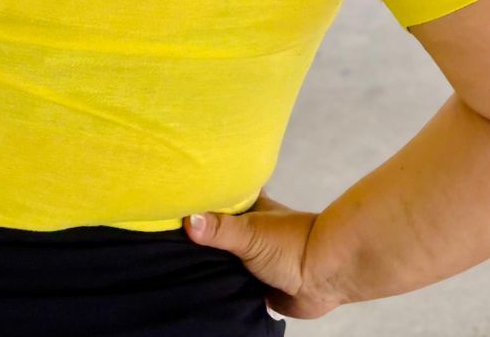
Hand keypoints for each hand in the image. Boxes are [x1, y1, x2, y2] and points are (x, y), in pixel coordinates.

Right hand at [185, 194, 345, 318]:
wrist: (322, 278)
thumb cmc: (292, 243)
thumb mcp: (251, 232)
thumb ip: (220, 229)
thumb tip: (187, 221)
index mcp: (250, 209)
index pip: (220, 197)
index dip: (200, 198)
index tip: (174, 200)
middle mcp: (250, 232)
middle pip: (217, 233)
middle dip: (199, 238)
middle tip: (166, 241)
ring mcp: (253, 259)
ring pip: (223, 261)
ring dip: (209, 266)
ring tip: (174, 268)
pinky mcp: (256, 286)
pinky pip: (231, 287)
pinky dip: (220, 289)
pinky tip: (199, 292)